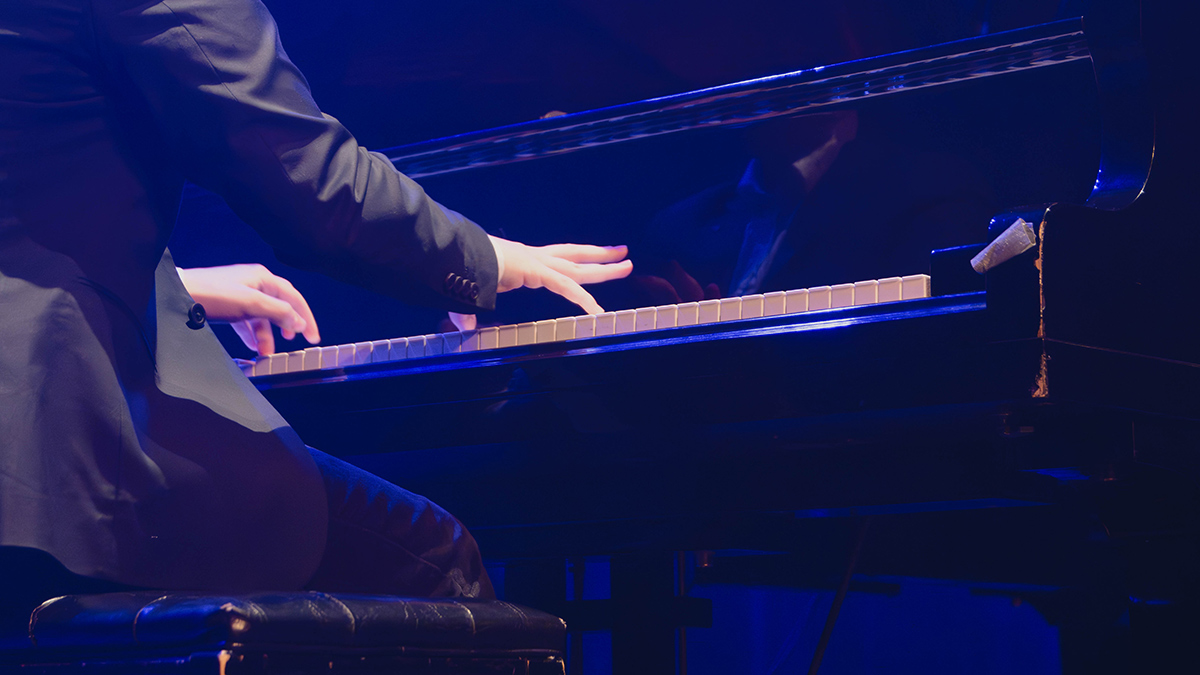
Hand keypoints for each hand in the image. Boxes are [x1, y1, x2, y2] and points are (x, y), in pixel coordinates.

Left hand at [176, 264, 319, 355]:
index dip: (306, 317)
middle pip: (280, 306)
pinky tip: (253, 346)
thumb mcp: (252, 305)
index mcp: (263, 278)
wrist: (176, 296)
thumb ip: (280, 313)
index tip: (313, 336)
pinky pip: (247, 321)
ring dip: (268, 335)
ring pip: (262, 317)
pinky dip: (252, 334)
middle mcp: (253, 283)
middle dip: (288, 326)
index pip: (294, 298)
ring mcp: (239, 294)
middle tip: (296, 343)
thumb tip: (300, 323)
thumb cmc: (211, 295)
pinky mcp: (227, 305)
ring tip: (268, 352)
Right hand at [449, 237, 631, 329]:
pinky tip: (597, 310)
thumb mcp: (468, 294)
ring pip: (578, 266)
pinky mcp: (534, 271)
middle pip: (575, 255)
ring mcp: (536, 263)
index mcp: (523, 261)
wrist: (450, 257)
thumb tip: (463, 327)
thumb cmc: (458, 270)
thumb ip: (469, 312)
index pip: (556, 258)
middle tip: (623, 252)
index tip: (592, 260)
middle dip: (600, 254)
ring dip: (604, 267)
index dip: (576, 260)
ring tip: (628, 264)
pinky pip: (564, 286)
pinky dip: (582, 299)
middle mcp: (534, 258)